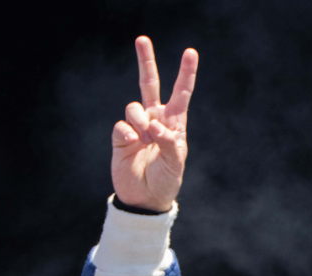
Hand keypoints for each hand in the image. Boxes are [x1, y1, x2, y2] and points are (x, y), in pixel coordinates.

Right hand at [111, 37, 197, 211]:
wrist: (144, 199)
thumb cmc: (165, 181)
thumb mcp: (175, 162)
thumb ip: (168, 141)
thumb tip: (153, 124)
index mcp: (174, 123)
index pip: (181, 93)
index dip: (186, 73)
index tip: (190, 52)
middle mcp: (155, 119)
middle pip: (149, 84)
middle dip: (146, 62)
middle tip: (142, 39)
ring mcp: (136, 126)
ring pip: (134, 107)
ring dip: (140, 120)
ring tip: (145, 139)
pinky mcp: (121, 136)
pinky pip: (122, 126)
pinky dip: (129, 134)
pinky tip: (134, 145)